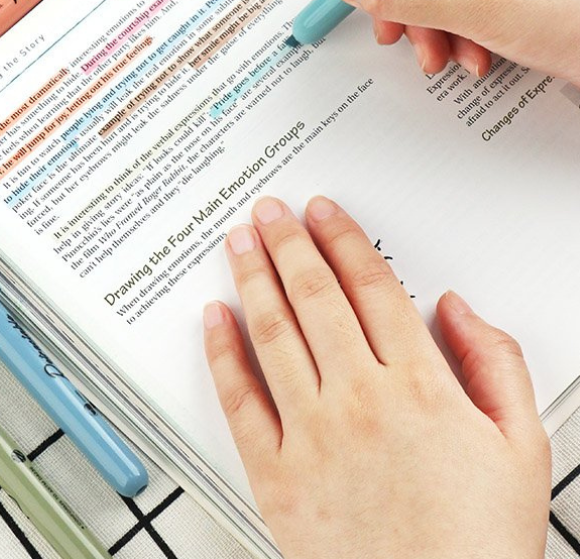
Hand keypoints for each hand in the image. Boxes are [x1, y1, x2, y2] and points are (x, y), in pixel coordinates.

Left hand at [203, 196, 549, 558]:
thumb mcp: (523, 446)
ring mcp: (311, 433)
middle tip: (269, 211)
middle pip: (315, 295)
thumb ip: (497, 363)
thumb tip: (456, 307)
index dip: (342, 238)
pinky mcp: (275, 474)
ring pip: (274, 333)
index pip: (371, 285)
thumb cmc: (479, 541)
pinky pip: (240, 400)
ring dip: (252, 278)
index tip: (323, 211)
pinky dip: (222, 353)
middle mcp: (359, 397)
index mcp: (418, 383)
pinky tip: (214, 318)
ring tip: (238, 242)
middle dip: (288, 242)